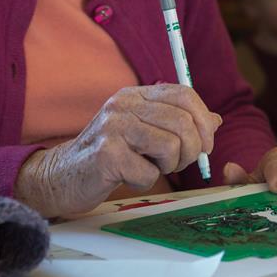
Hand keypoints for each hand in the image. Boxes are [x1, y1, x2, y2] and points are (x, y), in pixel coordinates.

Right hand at [15, 84, 222, 216]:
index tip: (207, 143)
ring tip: (150, 167)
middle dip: (191, 149)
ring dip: (168, 166)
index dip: (203, 119)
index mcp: (135, 94)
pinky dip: (145, 181)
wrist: (60, 177)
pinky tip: (127, 177)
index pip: (184, 95)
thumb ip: (177, 123)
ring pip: (171, 147)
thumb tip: (216, 120)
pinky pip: (149, 173)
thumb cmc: (109, 156)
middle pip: (182, 122)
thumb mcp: (144, 132)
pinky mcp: (105, 155)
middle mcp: (123, 104)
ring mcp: (113, 128)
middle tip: (179, 163)